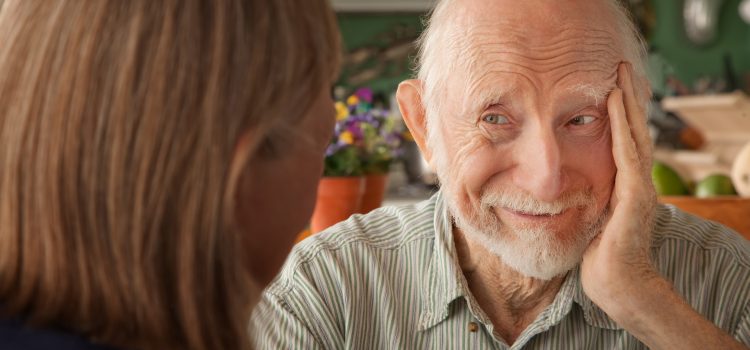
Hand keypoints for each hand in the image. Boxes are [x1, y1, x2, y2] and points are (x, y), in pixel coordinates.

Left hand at [581, 62, 658, 310]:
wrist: (616, 286)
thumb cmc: (597, 258)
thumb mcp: (589, 220)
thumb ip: (585, 199)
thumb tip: (561, 188)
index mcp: (627, 186)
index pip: (625, 142)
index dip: (620, 114)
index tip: (611, 87)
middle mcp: (639, 182)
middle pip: (634, 131)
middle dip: (628, 98)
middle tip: (621, 67)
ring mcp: (640, 188)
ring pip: (634, 135)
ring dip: (627, 102)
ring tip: (621, 73)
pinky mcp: (635, 195)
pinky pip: (627, 152)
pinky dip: (621, 125)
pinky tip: (614, 102)